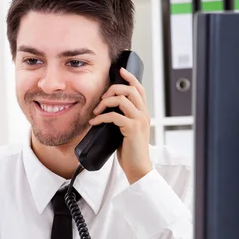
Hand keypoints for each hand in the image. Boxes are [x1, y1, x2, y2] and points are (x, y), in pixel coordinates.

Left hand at [90, 67, 151, 183]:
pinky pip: (114, 116)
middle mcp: (144, 114)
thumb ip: (122, 119)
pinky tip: (94, 122)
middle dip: (112, 89)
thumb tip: (106, 111)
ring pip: (122, 99)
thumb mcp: (127, 131)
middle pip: (130, 89)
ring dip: (105, 102)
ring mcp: (139, 121)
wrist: (138, 168)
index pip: (139, 89)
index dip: (130, 78)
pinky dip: (101, 117)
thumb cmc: (130, 151)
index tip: (120, 71)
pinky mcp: (132, 129)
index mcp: (143, 113)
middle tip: (101, 99)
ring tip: (96, 111)